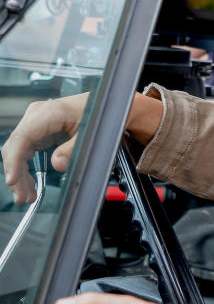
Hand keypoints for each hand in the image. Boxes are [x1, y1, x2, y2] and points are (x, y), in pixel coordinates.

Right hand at [2, 92, 163, 203]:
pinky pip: (25, 151)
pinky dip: (25, 168)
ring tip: (27, 195)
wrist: (110, 106)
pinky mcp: (40, 130)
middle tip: (23, 197)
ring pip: (17, 151)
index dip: (14, 161)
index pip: (22, 138)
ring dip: (20, 174)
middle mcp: (38, 115)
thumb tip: (57, 164)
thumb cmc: (103, 113)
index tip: (13, 181)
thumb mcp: (92, 133)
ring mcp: (37, 122)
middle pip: (15, 147)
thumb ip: (73, 149)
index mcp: (50, 112)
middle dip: (16, 174)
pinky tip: (30, 184)